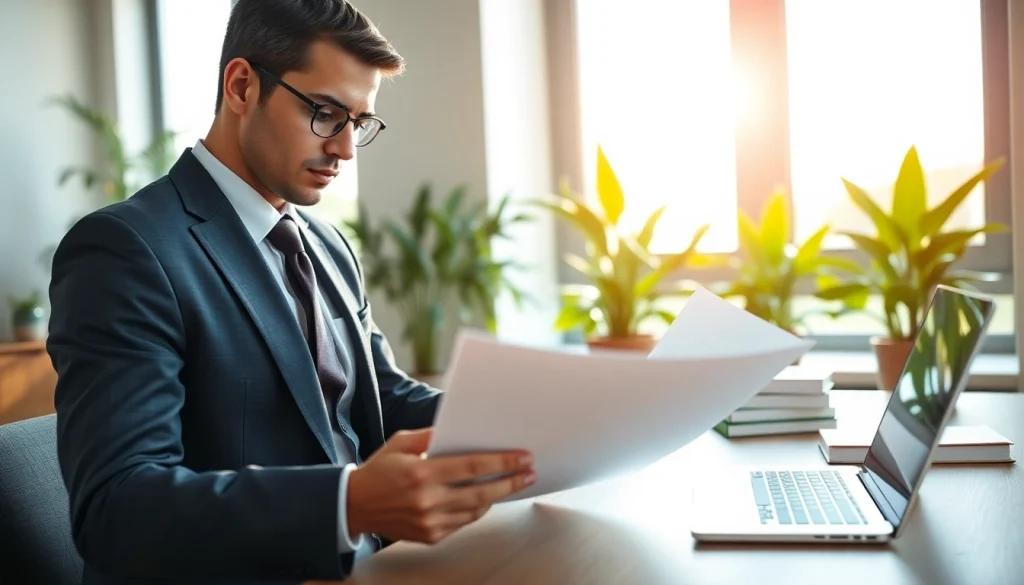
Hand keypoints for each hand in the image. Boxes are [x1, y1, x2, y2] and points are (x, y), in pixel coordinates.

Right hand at [346, 428, 534, 544]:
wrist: (354, 506)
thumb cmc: (380, 469)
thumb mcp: (402, 442)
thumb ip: (432, 435)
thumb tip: (462, 430)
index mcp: (421, 473)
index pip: (472, 467)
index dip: (502, 462)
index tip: (523, 457)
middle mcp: (428, 500)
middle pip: (482, 492)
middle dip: (511, 481)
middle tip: (530, 472)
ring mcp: (430, 522)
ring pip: (476, 510)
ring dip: (499, 496)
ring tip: (515, 483)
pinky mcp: (430, 536)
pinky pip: (464, 522)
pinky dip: (479, 509)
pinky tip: (489, 497)